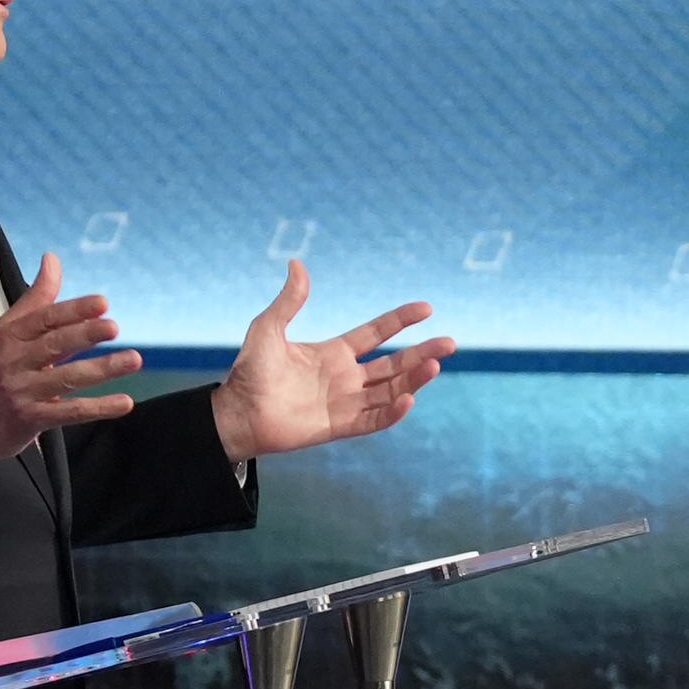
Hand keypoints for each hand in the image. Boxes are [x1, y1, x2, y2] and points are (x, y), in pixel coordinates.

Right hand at [0, 259, 140, 467]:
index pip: (44, 319)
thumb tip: (52, 258)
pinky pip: (70, 412)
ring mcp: (24, 391)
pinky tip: (124, 402)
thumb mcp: (9, 330)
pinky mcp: (33, 419)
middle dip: (85, 334)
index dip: (73, 310)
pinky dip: (99, 408)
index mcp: (11, 335)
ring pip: (67, 378)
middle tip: (113, 327)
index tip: (101, 303)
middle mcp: (16, 361)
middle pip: (54, 345)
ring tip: (133, 359)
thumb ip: (37, 297)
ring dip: (102, 369)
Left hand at [208, 260, 458, 460]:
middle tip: (450, 343)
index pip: (376, 334)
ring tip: (436, 365)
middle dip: (422, 353)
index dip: (400, 320)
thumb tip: (297, 262)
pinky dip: (392, 412)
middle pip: (394, 364)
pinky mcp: (339, 426)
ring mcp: (345, 402)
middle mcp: (345, 377)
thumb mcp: (268, 328)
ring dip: (414, 379)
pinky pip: (373, 419)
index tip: (426, 308)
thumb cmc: (249, 372)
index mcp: (333, 353)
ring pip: (390, 390)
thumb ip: (289, 300)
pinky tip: (410, 399)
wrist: (238, 412)